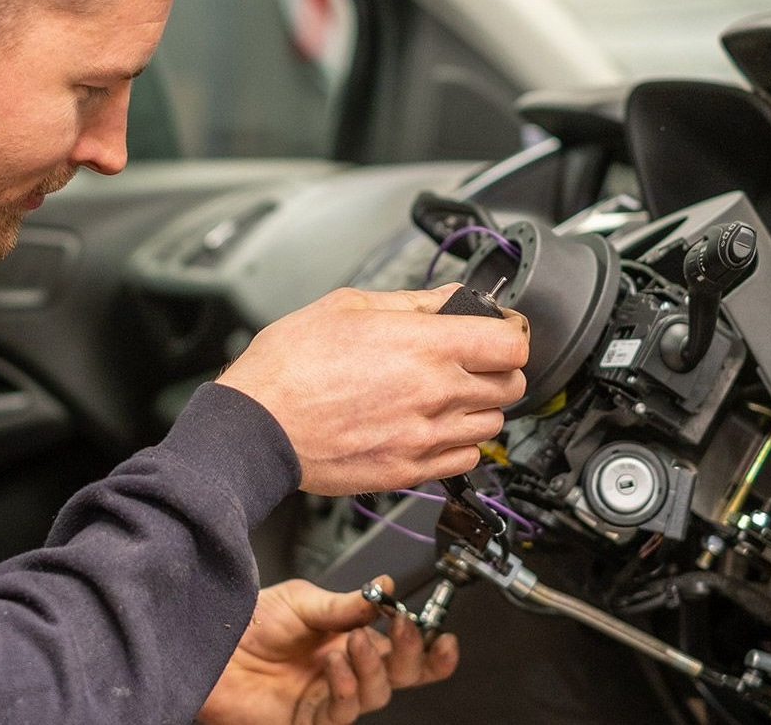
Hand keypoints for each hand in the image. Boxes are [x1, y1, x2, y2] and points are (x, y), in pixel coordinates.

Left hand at [197, 577, 458, 724]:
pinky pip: (339, 714)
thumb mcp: (302, 601)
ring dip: (371, 666)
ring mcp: (328, 698)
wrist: (209, 646)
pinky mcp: (308, 721)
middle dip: (410, 654)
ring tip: (353, 641)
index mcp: (351, 640)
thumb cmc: (248, 624)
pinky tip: (334, 666)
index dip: (429, 651)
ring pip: (375, 695)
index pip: (403, 652)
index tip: (442, 636)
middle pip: (400, 678)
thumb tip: (386, 588)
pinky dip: (344, 688)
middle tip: (404, 629)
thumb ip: (347, 603)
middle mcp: (345, 672)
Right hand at [216, 285, 527, 494]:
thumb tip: (450, 298)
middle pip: (511, 385)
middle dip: (497, 369)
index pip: (512, 344)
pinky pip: (465, 460)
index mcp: (425, 346)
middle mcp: (435, 393)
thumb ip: (412, 302)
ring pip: (492, 425)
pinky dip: (460, 444)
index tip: (499, 332)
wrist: (257, 426)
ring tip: (447, 396)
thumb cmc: (290, 366)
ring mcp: (425, 437)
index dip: (510, 334)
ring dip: (479, 407)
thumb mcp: (349, 306)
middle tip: (472, 361)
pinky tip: (433, 427)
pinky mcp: (409, 471)